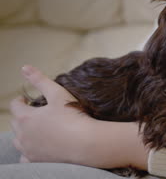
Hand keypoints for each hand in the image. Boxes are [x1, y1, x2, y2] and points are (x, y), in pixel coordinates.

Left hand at [10, 65, 148, 169]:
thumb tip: (25, 67)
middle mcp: (23, 135)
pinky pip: (25, 157)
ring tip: (36, 129)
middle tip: (34, 112)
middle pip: (15, 123)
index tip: (27, 99)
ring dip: (23, 134)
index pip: (15, 105)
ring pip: (18, 141)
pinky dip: (29, 151)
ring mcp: (29, 150)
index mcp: (26, 117)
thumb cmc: (73, 117)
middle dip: (22, 116)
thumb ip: (40, 80)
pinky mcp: (37, 161)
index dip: (21, 100)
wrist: (86, 143)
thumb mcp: (58, 94)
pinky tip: (38, 147)